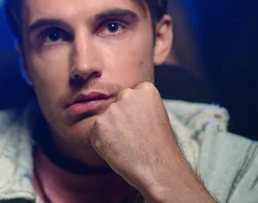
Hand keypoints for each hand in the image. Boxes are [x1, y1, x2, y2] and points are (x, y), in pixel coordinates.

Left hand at [89, 82, 214, 202]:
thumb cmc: (162, 147)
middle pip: (117, 105)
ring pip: (106, 119)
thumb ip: (141, 107)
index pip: (131, 96)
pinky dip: (102, 142)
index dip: (134, 113)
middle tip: (132, 137)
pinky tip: (118, 150)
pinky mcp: (99, 123)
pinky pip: (96, 132)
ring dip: (111, 131)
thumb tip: (125, 110)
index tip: (140, 125)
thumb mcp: (159, 116)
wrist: (158, 168)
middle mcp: (128, 94)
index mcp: (146, 89)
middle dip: (120, 119)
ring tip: (127, 146)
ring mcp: (112, 109)